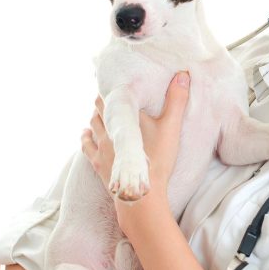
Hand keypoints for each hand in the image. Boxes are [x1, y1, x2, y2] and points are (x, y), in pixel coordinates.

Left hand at [81, 72, 190, 194]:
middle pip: (99, 107)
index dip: (111, 87)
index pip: (112, 95)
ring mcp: (102, 146)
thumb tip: (183, 74)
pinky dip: (85, 137)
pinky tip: (86, 133)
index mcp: (125, 117)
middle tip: (106, 93)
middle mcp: (109, 129)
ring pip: (93, 124)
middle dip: (103, 100)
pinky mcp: (98, 163)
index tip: (111, 79)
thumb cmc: (158, 160)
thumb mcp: (171, 127)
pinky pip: (86, 146)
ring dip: (95, 115)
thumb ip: (177, 100)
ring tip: (98, 110)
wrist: (142, 195)